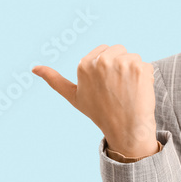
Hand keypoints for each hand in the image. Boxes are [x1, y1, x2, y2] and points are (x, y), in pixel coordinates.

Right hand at [32, 45, 158, 157]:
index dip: (110, 68)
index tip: (107, 85)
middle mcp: (101, 61)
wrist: (126, 130)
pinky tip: (140, 92)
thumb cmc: (100, 113)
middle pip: (120, 51)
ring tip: (128, 92)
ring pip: (134, 57)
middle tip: (118, 90)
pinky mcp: (139, 68)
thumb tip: (33, 68)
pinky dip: (147, 77)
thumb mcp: (74, 96)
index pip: (105, 50)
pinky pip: (147, 65)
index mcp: (84, 64)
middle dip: (122, 67)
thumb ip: (54, 80)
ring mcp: (121, 63)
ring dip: (135, 73)